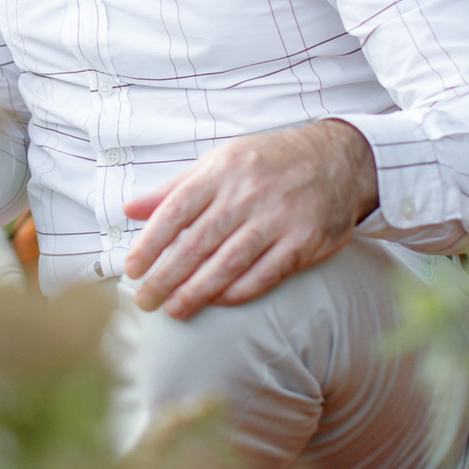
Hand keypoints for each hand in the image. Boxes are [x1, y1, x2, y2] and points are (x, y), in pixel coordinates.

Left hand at [122, 121, 379, 320]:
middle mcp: (247, 193)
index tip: (131, 269)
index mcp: (221, 170)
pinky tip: (217, 301)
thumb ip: (175, 188)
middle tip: (145, 301)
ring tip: (174, 310)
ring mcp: (277, 218)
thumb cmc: (268, 161)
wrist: (338, 158)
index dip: (150, 243)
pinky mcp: (303, 241)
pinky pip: (264, 274)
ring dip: (197, 291)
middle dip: (166, 276)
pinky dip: (237, 292)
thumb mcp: (220, 160)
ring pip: (228, 263)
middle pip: (197, 243)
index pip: (175, 210)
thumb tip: (130, 209)